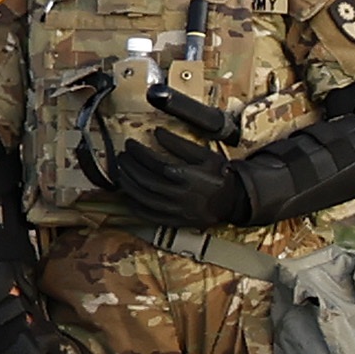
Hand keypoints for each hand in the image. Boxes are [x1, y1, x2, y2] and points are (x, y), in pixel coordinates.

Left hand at [99, 126, 251, 223]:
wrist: (233, 200)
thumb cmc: (219, 175)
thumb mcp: (204, 154)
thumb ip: (180, 144)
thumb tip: (157, 132)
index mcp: (187, 176)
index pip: (153, 163)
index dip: (138, 152)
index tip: (130, 144)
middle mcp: (180, 195)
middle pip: (145, 180)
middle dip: (129, 167)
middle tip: (122, 156)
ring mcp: (177, 210)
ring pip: (144, 198)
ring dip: (128, 185)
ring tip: (121, 173)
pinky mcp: (176, 221)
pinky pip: (151, 216)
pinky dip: (136, 207)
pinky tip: (128, 197)